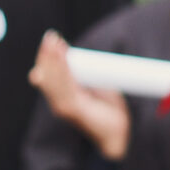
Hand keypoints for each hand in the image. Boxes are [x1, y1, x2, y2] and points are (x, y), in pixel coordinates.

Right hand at [28, 32, 128, 160]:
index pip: (49, 74)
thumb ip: (85, 74)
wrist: (122, 133)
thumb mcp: (97, 87)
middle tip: (51, 36)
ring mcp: (63, 106)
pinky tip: (62, 57)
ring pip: (52, 78)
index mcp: (64, 97)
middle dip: (48, 54)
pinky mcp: (71, 109)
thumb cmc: (111, 110)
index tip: (53, 39)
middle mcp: (59, 102)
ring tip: (55, 42)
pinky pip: (63, 84)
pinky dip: (61, 68)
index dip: (49, 56)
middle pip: (47, 74)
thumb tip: (77, 53)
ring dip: (53, 58)